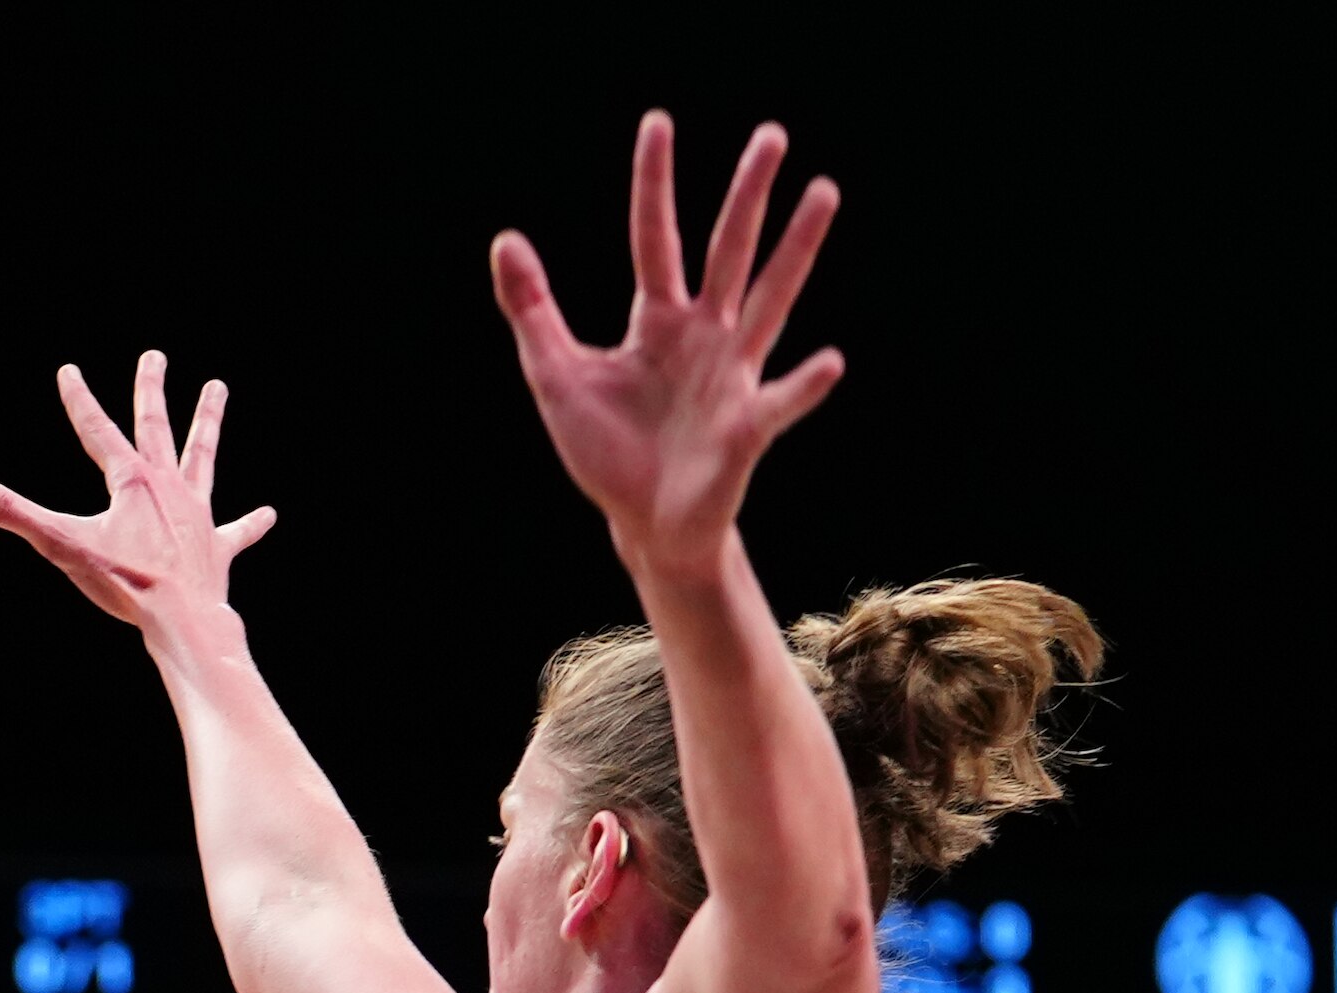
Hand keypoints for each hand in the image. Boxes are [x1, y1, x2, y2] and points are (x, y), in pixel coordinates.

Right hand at [0, 351, 275, 634]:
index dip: (80, 399)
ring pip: (202, 456)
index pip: (97, 429)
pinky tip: (268, 515)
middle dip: (151, 389)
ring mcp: (197, 514)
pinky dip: (251, 524)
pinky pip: (236, 531)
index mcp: (131, 481)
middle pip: (157, 426)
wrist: (183, 619)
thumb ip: (12, 513)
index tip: (69, 370)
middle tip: (154, 356)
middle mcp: (168, 486)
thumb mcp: (62, 544)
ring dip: (208, 421)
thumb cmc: (126, 583)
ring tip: (218, 388)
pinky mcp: (217, 547)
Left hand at [491, 113, 844, 581]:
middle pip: (729, 249)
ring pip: (770, 300)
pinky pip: (780, 401)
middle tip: (773, 135)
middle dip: (749, 194)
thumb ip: (533, 310)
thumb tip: (506, 239)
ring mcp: (733, 377)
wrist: (645, 526)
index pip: (656, 236)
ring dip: (796, 250)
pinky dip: (804, 384)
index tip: (659, 123)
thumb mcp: (556, 376)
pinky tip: (830, 360)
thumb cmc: (608, 452)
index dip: (654, 183)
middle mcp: (705, 336)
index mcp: (658, 321)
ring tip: (824, 193)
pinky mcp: (746, 428)